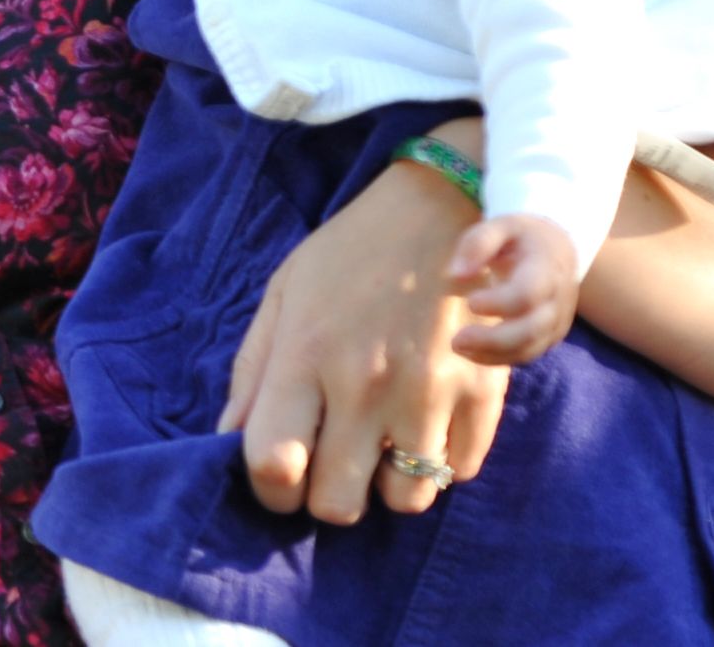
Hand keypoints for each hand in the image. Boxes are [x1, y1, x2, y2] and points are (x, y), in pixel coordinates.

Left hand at [219, 142, 509, 523]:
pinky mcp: (484, 397)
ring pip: (406, 501)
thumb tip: (230, 442)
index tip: (279, 476)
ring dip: (389, 480)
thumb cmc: (348, 255)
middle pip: (339, 503)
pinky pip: (460, 472)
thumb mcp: (284, 296)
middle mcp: (367, 383)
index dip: (271, 489)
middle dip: (329, 492)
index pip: (275, 465)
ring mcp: (431, 394)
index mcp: (306, 354)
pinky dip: (441, 460)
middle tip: (333, 457)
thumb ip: (253, 373)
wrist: (439, 210)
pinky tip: (425, 419)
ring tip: (382, 438)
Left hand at [449, 212, 578, 364]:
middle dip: (493, 340)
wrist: (559, 250)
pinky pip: (529, 354)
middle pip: (531, 329)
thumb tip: (457, 274)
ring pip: (530, 348)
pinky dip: (501, 358)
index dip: (500, 303)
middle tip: (456, 340)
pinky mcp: (550, 335)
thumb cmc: (522, 237)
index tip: (470, 301)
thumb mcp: (501, 225)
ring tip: (458, 346)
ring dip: (494, 354)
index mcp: (546, 267)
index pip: (528, 294)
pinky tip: (473, 353)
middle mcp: (557, 299)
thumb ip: (478, 243)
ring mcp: (557, 321)